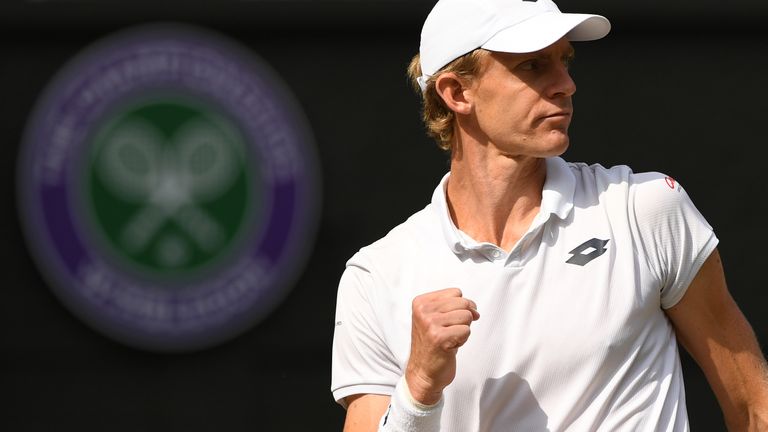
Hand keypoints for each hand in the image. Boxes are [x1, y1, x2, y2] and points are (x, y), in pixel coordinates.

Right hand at [405, 288, 479, 404]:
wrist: (423, 373)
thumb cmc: (433, 346)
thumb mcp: (435, 319)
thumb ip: (452, 307)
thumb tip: (475, 310)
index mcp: (421, 302)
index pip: (456, 292)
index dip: (460, 307)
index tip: (448, 322)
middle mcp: (423, 311)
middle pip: (463, 303)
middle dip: (463, 319)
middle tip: (450, 333)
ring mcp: (430, 323)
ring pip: (466, 316)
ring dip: (462, 330)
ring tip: (449, 340)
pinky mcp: (439, 337)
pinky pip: (466, 331)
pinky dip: (462, 341)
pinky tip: (449, 347)